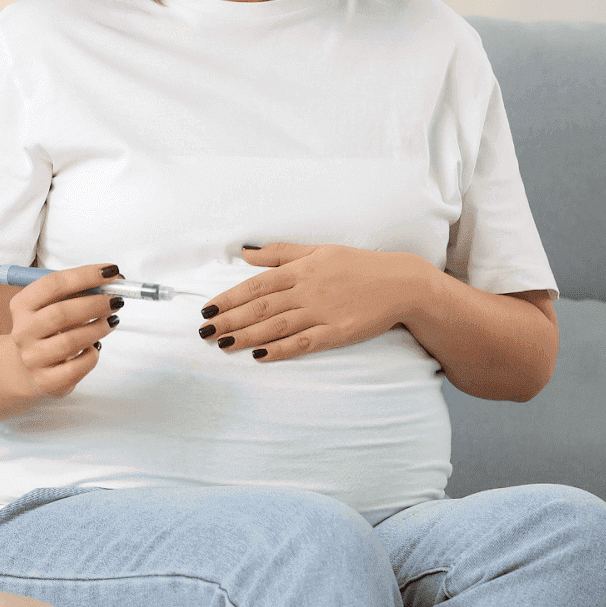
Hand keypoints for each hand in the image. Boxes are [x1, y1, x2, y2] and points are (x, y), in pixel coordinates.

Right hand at [9, 264, 126, 398]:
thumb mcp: (50, 307)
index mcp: (22, 306)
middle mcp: (23, 332)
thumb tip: (112, 282)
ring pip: (71, 342)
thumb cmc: (47, 330)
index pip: (53, 284)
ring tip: (111, 321)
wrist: (24, 368)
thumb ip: (75, 293)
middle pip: (61, 314)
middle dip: (95, 304)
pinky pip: (77, 367)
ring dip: (98, 328)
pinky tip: (96, 346)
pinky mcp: (46, 381)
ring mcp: (33, 358)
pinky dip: (92, 354)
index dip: (84, 275)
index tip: (111, 271)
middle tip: (116, 300)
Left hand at [198, 243, 426, 361]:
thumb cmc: (356, 265)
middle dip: (229, 320)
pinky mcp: (337, 333)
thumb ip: (280, 252)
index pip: (255, 285)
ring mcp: (321, 313)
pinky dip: (280, 350)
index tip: (207, 308)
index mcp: (300, 269)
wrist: (401, 284)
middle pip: (260, 308)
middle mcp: (306, 290)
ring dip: (246, 336)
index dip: (229, 297)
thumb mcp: (317, 250)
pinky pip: (303, 343)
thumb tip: (245, 252)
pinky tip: (259, 356)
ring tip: (222, 344)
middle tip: (204, 331)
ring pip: (276, 327)